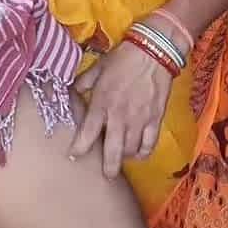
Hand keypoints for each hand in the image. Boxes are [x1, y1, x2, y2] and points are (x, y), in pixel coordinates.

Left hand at [69, 39, 173, 178]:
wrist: (153, 52)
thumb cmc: (122, 59)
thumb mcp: (96, 69)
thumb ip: (83, 84)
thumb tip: (72, 91)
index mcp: (101, 104)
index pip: (87, 133)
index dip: (79, 148)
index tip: (73, 156)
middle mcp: (119, 117)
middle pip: (113, 151)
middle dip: (108, 167)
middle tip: (106, 176)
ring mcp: (139, 120)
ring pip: (132, 150)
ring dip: (125, 157)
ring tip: (121, 158)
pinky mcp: (155, 119)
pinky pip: (150, 143)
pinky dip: (144, 152)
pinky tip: (139, 154)